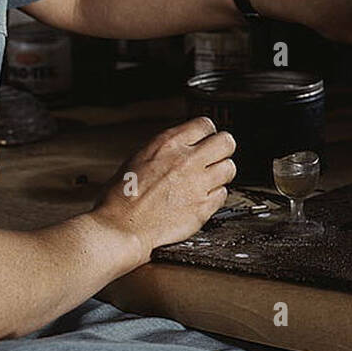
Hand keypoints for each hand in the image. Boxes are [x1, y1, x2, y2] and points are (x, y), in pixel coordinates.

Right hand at [91, 116, 235, 262]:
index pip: (205, 124)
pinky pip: (222, 194)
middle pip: (226, 142)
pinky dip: (214, 196)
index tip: (204, 141)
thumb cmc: (123, 195)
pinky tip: (200, 199)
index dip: (206, 134)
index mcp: (169, 144)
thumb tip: (183, 146)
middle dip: (221, 149)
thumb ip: (167, 150)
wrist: (122, 226)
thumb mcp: (140, 157)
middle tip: (214, 158)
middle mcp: (187, 160)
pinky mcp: (203, 207)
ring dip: (220, 174)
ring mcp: (198, 184)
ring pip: (229, 168)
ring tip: (207, 181)